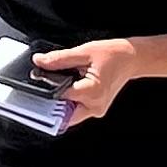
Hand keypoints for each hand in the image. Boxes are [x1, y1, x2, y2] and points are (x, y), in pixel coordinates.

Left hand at [30, 34, 166, 124]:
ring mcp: (96, 110)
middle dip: (50, 102)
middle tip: (43, 89)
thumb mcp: (83, 52)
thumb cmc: (112, 54)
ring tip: (61, 84)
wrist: (131, 58)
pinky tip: (69, 87)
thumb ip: (59, 59)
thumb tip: (39, 62)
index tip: (35, 85)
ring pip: (68, 114)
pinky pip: (76, 110)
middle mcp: (94, 106)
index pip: (59, 98)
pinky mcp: (96, 109)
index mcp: (91, 92)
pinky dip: (69, 102)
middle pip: (61, 112)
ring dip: (60, 103)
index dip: (45, 91)